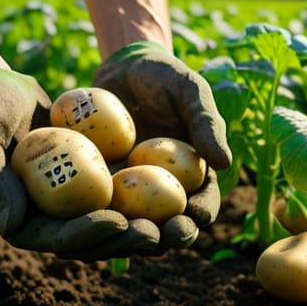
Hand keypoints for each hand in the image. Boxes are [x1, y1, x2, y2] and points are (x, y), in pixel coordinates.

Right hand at [0, 66, 159, 257]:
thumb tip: (10, 227)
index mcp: (16, 220)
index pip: (56, 238)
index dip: (88, 235)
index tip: (118, 222)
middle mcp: (45, 218)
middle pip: (91, 240)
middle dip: (124, 240)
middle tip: (157, 232)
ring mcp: (68, 201)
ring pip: (111, 222)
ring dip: (142, 226)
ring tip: (176, 222)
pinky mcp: (87, 182)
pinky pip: (120, 194)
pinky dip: (146, 197)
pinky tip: (178, 191)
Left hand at [94, 42, 229, 250]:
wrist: (122, 66)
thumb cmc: (165, 77)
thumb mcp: (190, 92)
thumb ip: (206, 123)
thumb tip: (225, 162)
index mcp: (194, 176)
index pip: (203, 204)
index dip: (199, 216)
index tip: (191, 217)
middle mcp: (163, 192)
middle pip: (166, 226)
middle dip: (163, 238)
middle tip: (154, 236)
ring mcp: (130, 192)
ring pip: (129, 226)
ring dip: (124, 237)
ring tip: (117, 232)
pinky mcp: (99, 186)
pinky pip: (94, 207)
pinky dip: (90, 217)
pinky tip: (81, 219)